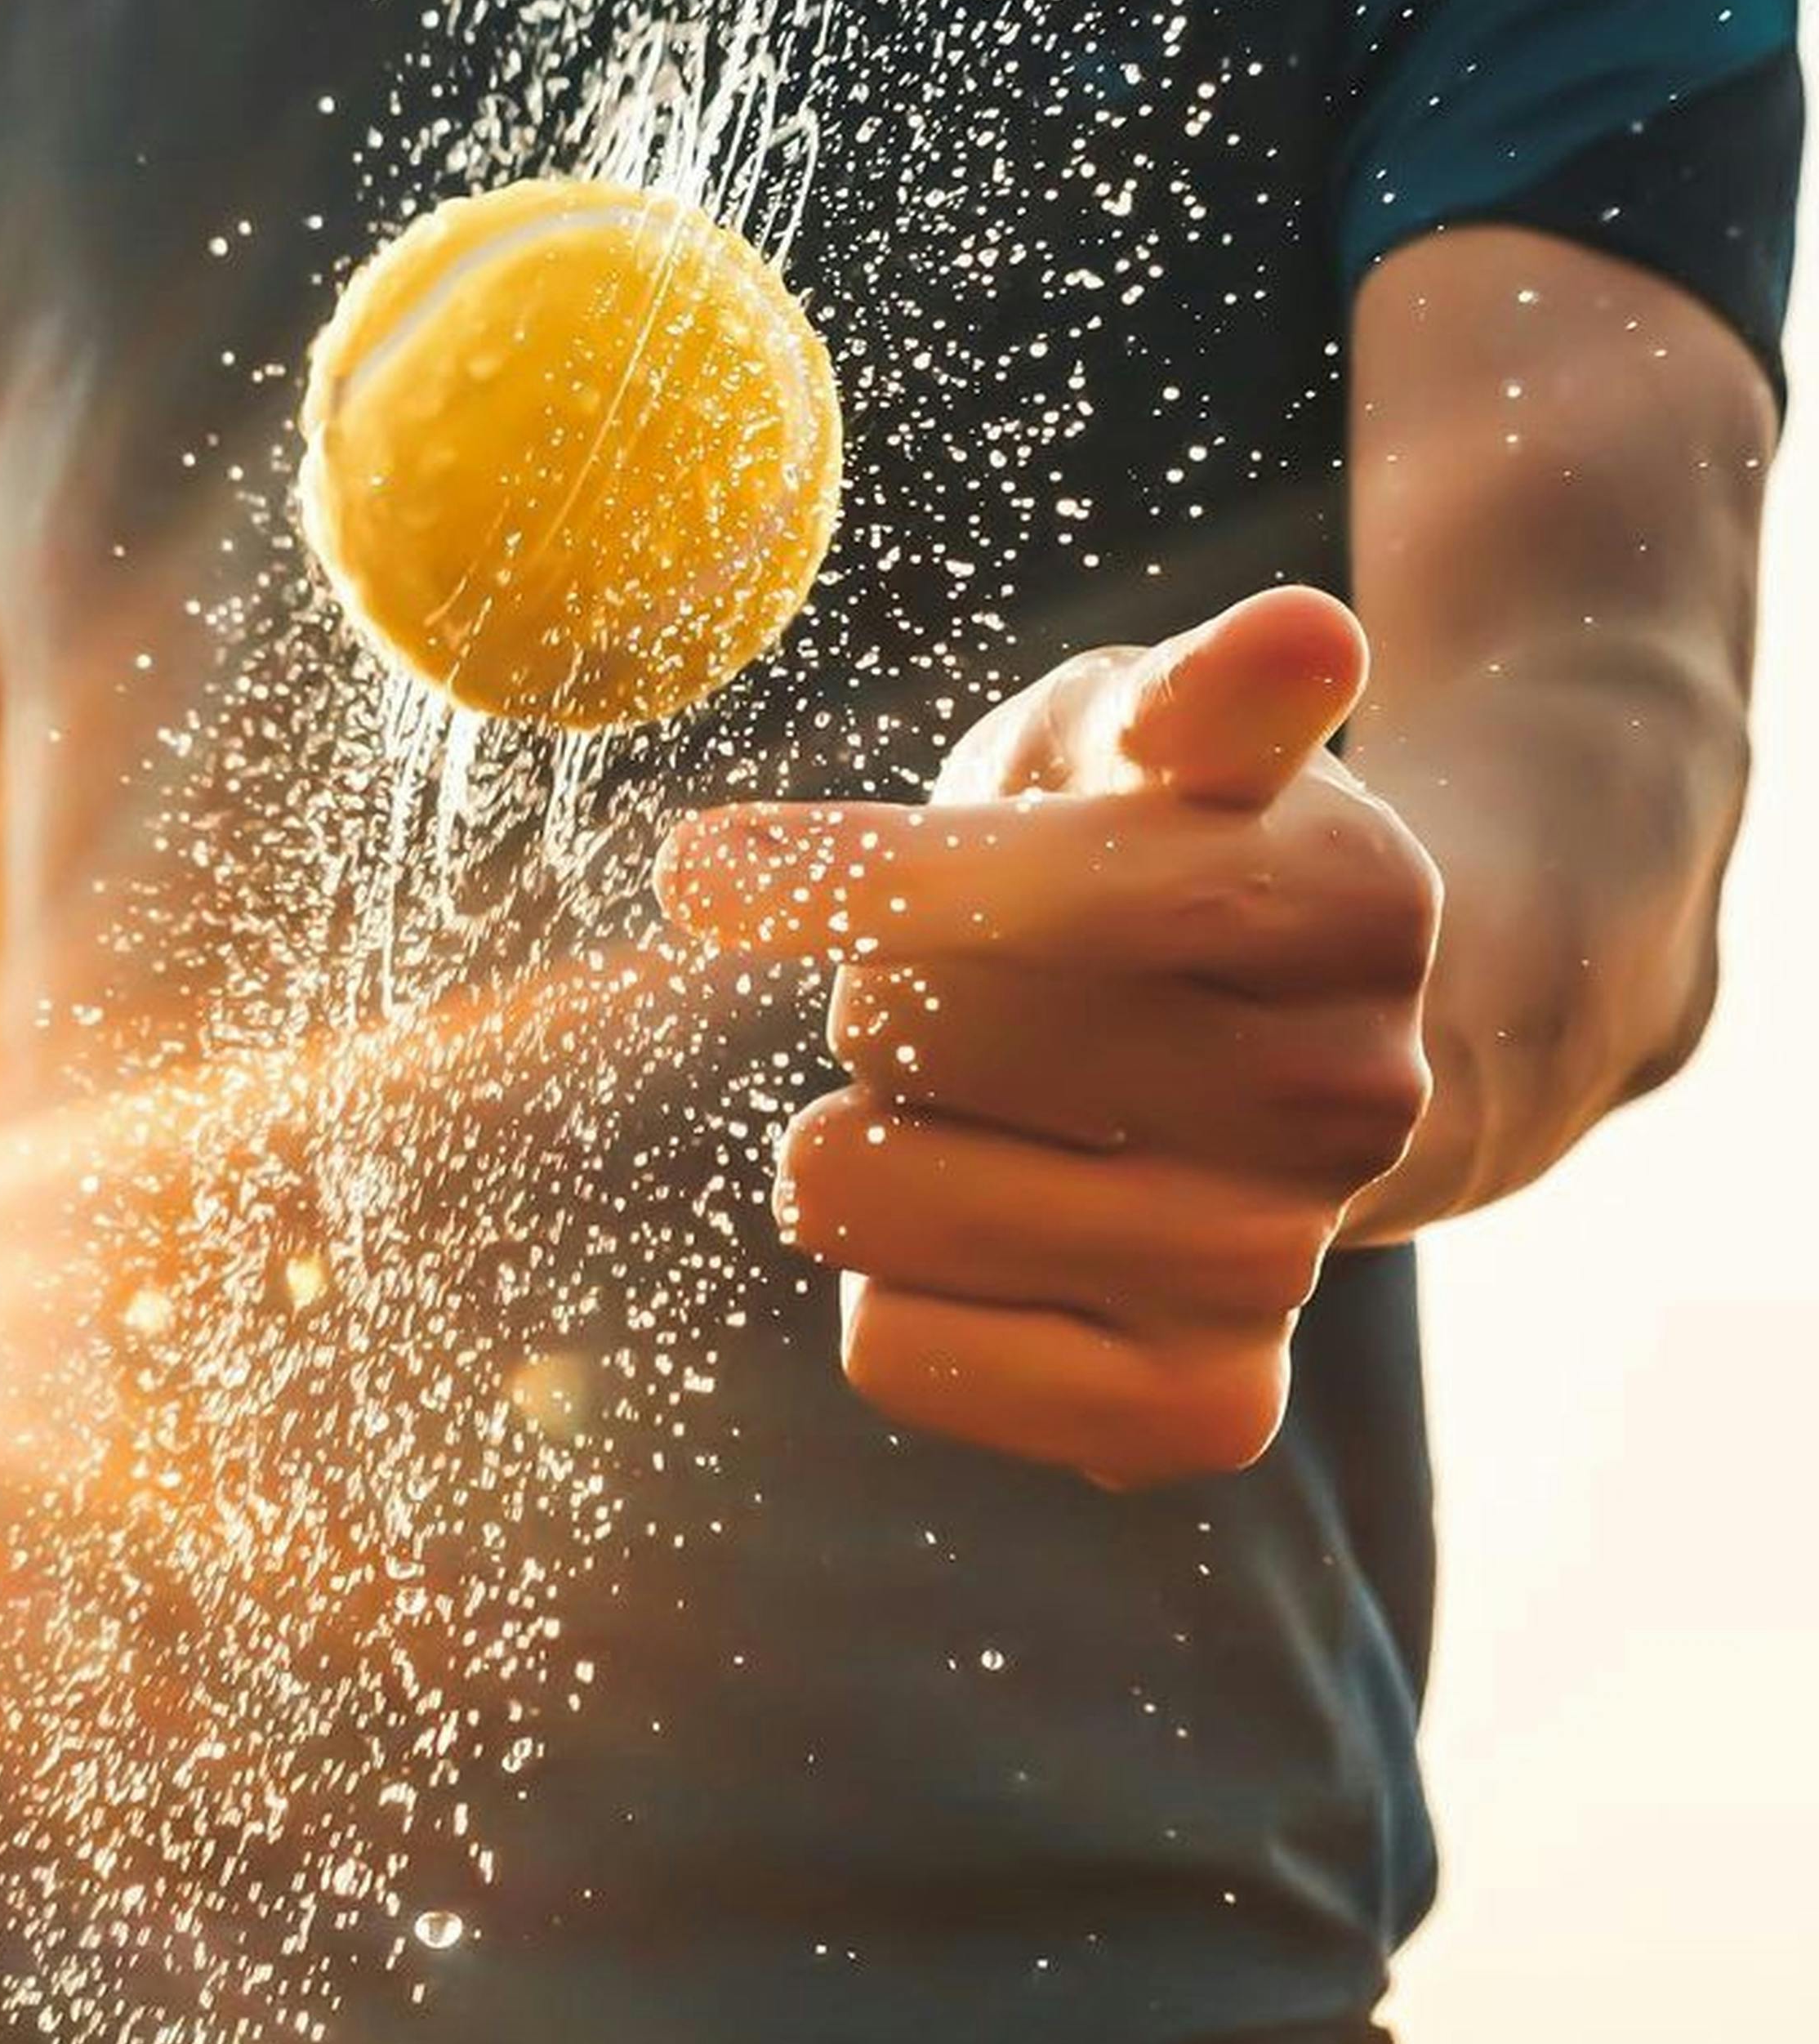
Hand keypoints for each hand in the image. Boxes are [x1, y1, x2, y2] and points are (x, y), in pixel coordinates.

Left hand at [655, 588, 1440, 1488]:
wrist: (1304, 1056)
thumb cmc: (1167, 847)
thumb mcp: (1152, 731)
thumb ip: (1185, 691)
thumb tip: (1302, 635)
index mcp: (1349, 900)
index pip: (1073, 892)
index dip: (875, 881)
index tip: (694, 873)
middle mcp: (1349, 1095)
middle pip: (921, 1034)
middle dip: (881, 987)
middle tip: (971, 981)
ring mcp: (1279, 1263)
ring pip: (868, 1194)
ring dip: (867, 1132)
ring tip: (984, 1100)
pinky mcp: (1202, 1408)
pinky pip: (896, 1349)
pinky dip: (880, 1285)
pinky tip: (980, 1225)